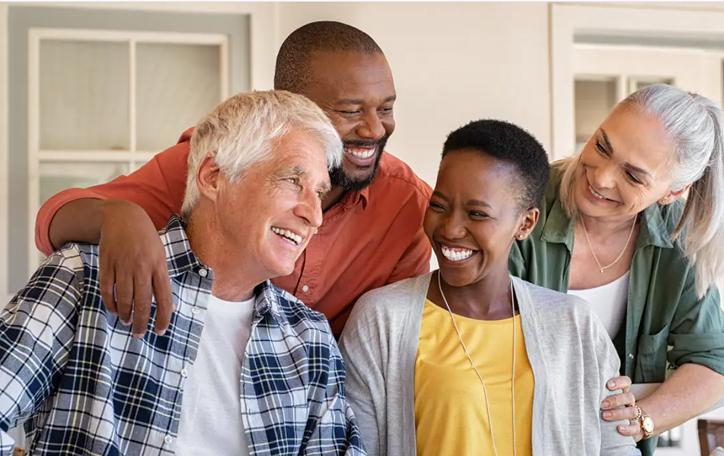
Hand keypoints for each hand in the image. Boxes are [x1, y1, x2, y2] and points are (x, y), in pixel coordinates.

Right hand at [99, 200, 173, 337]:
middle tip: (139, 335)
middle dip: (141, 323)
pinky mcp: (107, 264)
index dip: (163, 317)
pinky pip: (107, 289)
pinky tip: (114, 310)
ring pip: (124, 298)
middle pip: (143, 302)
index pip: (164, 297)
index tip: (160, 331)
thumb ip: (162, 281)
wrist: (123, 217)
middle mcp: (142, 267)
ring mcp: (123, 266)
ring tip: (127, 322)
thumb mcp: (160, 257)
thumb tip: (169, 307)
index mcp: (159, 266)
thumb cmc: (146, 240)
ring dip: (125, 314)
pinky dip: (110, 303)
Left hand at [601, 375, 642, 440]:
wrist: (615, 425)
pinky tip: (618, 428)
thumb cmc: (603, 407)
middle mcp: (629, 402)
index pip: (626, 382)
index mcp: (622, 391)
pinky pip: (635, 428)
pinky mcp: (634, 427)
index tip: (608, 385)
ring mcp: (632, 414)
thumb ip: (597, 392)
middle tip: (602, 405)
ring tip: (604, 416)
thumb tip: (583, 387)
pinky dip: (628, 428)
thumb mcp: (601, 398)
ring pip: (633, 411)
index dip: (619, 382)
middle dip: (615, 400)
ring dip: (619, 414)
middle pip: (629, 396)